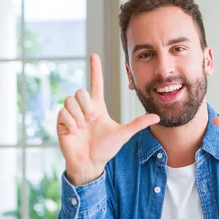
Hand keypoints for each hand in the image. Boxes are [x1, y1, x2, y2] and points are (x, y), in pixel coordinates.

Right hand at [57, 54, 159, 185]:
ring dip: (79, 116)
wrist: (91, 163)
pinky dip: (71, 123)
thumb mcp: (124, 134)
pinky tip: (75, 132)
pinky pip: (63, 113)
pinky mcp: (61, 122)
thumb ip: (138, 123)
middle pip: (80, 92)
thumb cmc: (106, 149)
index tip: (94, 55)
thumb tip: (157, 117)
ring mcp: (71, 115)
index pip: (96, 84)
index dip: (96, 70)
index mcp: (98, 107)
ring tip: (83, 128)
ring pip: (70, 100)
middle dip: (87, 106)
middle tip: (91, 121)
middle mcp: (84, 108)